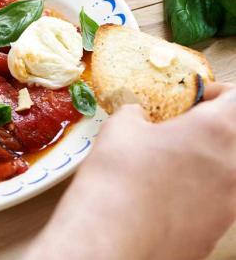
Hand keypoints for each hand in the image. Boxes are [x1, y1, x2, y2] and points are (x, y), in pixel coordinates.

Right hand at [27, 82, 235, 259]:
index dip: (216, 93)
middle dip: (215, 130)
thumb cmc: (116, 179)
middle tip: (184, 131)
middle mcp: (234, 167)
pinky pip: (218, 203)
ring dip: (208, 163)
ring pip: (229, 172)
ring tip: (170, 168)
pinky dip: (199, 194)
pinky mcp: (216, 232)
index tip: (195, 99)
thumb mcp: (119, 129)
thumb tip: (137, 115)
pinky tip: (165, 198)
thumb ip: (136, 114)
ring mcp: (230, 204)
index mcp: (216, 131)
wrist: (110, 240)